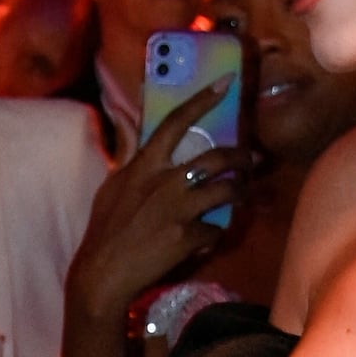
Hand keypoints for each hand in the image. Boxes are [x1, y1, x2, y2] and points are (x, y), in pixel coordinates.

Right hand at [65, 79, 248, 330]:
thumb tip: (131, 127)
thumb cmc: (105, 229)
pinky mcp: (187, 238)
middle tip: (252, 158)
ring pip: (226, 190)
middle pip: (216, 157)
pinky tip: (212, 237)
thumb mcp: (112, 187)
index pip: (175, 122)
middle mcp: (165, 182)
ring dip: (241, 191)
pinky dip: (216, 233)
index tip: (226, 82)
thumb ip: (130, 158)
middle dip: (242, 155)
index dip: (202, 99)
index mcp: (144, 166)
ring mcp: (178, 210)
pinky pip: (215, 230)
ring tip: (244, 193)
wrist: (103, 273)